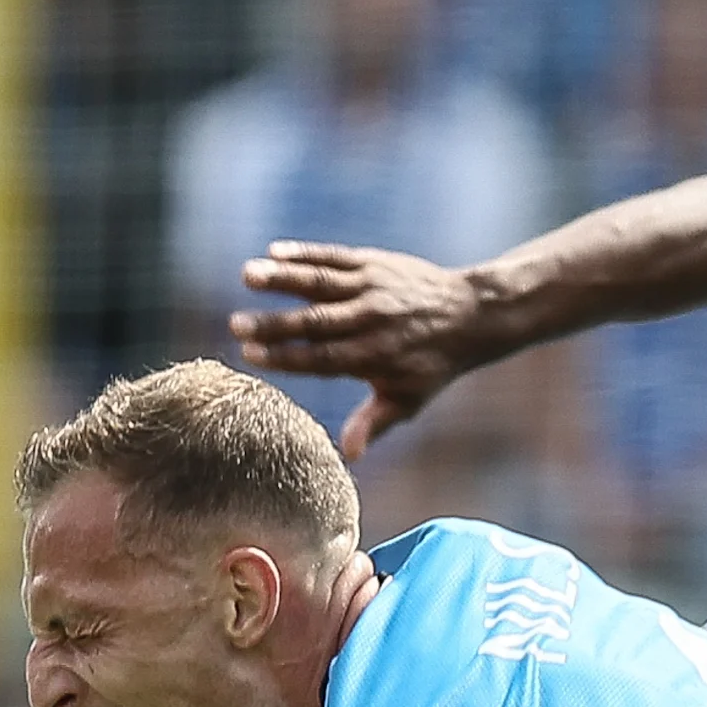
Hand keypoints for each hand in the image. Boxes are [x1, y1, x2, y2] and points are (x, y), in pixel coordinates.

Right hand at [230, 242, 493, 459]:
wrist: (471, 315)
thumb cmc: (432, 366)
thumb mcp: (407, 400)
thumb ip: (374, 422)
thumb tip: (349, 454)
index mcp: (372, 358)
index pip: (320, 359)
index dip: (285, 357)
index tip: (250, 355)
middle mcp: (369, 321)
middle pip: (314, 322)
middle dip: (273, 324)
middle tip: (235, 324)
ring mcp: (371, 288)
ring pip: (321, 282)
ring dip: (283, 278)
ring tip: (248, 274)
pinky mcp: (374, 263)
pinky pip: (335, 256)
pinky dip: (306, 253)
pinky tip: (276, 252)